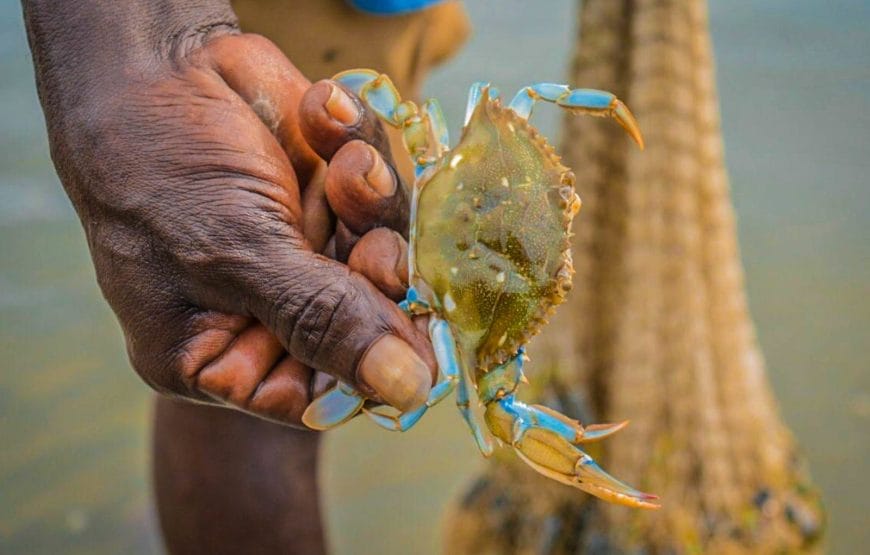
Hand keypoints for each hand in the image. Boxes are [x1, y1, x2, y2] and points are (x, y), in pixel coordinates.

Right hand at [32, 29, 431, 425]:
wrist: (150, 62)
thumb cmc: (158, 170)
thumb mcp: (237, 255)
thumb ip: (324, 320)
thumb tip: (406, 389)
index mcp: (221, 354)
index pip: (319, 393)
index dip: (374, 366)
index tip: (420, 338)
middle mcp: (268, 309)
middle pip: (363, 322)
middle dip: (378, 279)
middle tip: (374, 247)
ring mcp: (303, 248)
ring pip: (382, 249)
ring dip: (372, 205)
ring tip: (346, 167)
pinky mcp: (328, 191)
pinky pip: (378, 187)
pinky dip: (360, 149)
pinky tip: (322, 119)